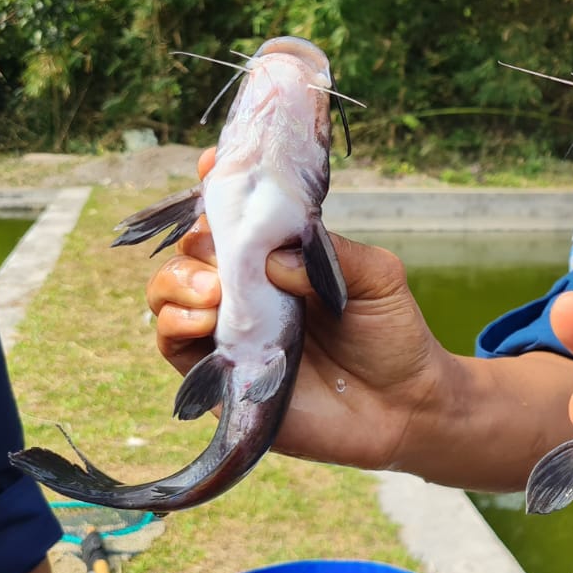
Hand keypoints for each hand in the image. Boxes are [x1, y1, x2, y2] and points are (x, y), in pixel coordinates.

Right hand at [147, 148, 442, 469]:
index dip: (216, 186)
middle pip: (191, 249)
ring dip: (178, 283)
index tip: (210, 164)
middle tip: (220, 254)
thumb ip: (332, 254)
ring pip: (169, 292)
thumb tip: (273, 256)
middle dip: (195, 241)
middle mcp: (248, 288)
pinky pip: (173, 346)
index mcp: (281, 256)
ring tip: (215, 293)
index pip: (236, 215)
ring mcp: (230, 330)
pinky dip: (175, 325)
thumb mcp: (379, 278)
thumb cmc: (392, 335)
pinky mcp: (219, 376)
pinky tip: (205, 321)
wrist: (402, 408)